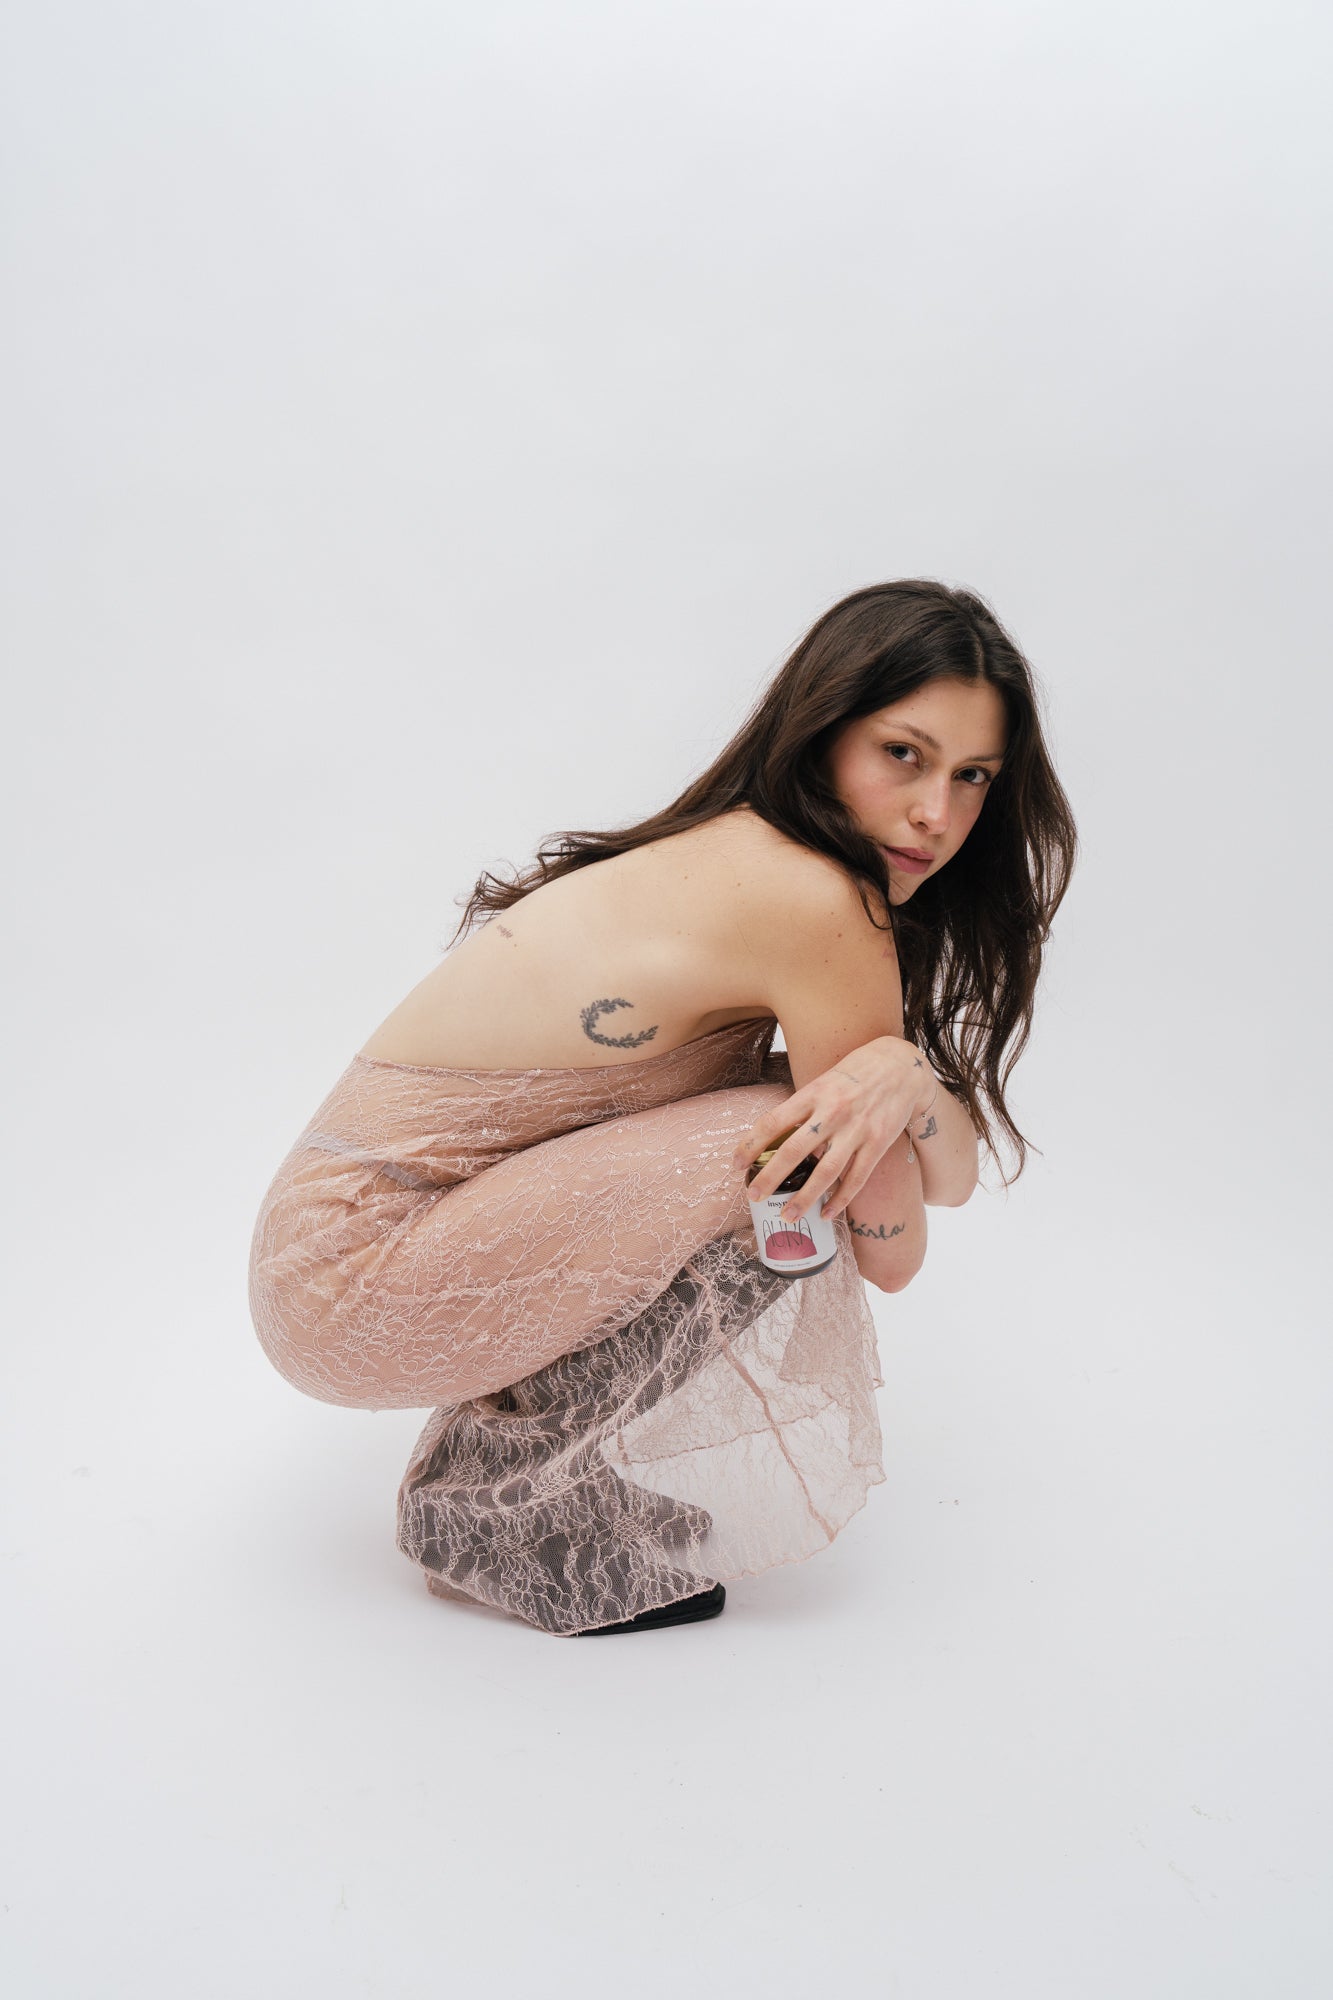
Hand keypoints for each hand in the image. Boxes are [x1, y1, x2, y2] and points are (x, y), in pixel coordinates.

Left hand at [731, 1036, 936, 1224]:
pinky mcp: (878, 1143)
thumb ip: (803, 1108)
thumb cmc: (856, 1073)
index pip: (773, 1121)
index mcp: (814, 1093)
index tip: (736, 1164)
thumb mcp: (823, 1081)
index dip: (751, 1145)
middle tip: (753, 1196)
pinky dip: (840, 1199)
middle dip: (770, 1177)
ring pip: (825, 1172)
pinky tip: (826, 1214)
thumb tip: (776, 1138)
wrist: (902, 1066)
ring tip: (787, 1216)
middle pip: (794, 1150)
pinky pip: (856, 1178)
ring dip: (804, 1197)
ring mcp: (857, 1129)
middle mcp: (833, 1111)